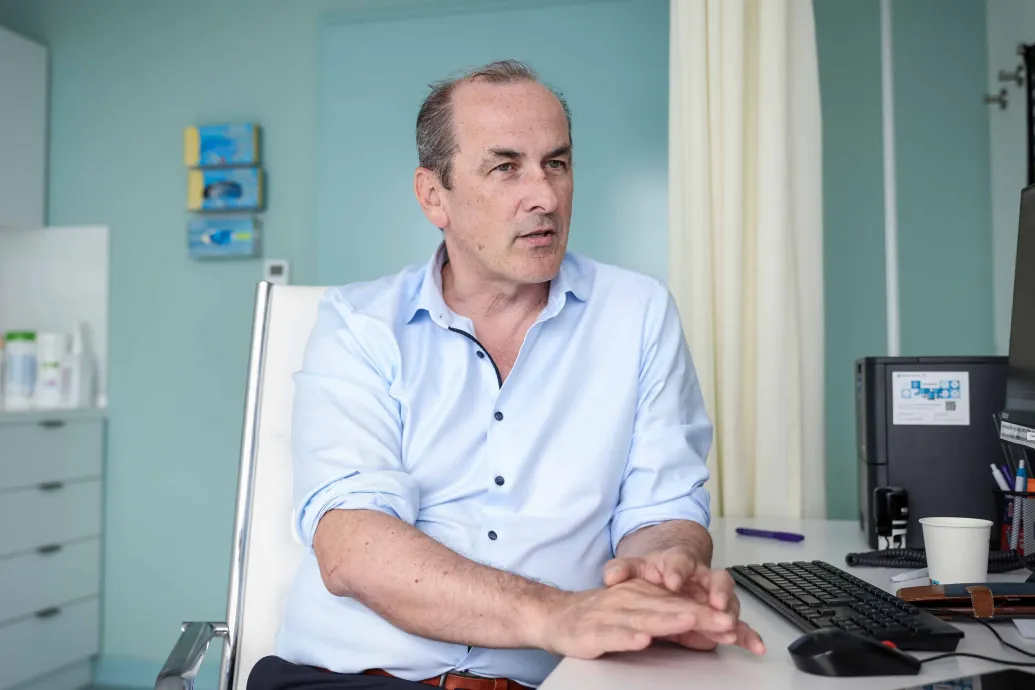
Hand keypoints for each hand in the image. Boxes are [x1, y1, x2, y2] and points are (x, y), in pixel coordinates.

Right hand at [535, 578, 738, 658]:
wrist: (556, 615)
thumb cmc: (599, 615)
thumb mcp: (636, 611)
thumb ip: (667, 618)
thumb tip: (705, 627)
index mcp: (643, 595)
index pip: (681, 603)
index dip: (708, 613)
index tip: (733, 623)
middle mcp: (630, 601)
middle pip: (669, 608)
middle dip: (699, 616)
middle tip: (725, 622)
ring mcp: (611, 615)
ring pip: (644, 618)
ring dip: (669, 620)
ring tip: (690, 621)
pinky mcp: (592, 632)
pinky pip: (611, 634)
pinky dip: (626, 637)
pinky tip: (641, 639)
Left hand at [603, 546, 764, 654]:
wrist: (669, 573)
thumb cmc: (654, 572)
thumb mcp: (634, 568)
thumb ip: (621, 570)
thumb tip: (610, 575)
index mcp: (679, 561)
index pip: (680, 561)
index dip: (677, 570)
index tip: (671, 580)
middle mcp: (702, 577)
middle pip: (715, 578)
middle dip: (716, 590)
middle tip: (714, 602)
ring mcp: (713, 596)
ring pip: (729, 601)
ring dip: (731, 613)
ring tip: (731, 626)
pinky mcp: (719, 616)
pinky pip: (737, 624)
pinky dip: (747, 634)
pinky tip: (755, 646)